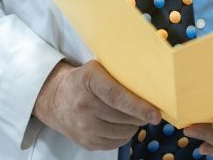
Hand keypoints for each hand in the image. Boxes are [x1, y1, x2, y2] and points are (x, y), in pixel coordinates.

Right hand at [33, 60, 160, 150]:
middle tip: (148, 109)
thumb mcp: (97, 68)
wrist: (56, 99)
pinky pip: (116, 142)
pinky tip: (121, 123)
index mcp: (89, 80)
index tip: (156, 114)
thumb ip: (119, 75)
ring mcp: (84, 127)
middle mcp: (84, 105)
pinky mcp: (87, 142)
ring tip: (131, 115)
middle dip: (141, 115)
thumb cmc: (84, 81)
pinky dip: (124, 134)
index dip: (138, 106)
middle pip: (123, 116)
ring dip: (133, 125)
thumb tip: (151, 86)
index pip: (117, 96)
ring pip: (123, 132)